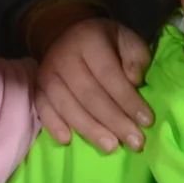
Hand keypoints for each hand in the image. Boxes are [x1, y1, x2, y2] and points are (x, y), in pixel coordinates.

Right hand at [36, 16, 151, 153]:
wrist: (63, 35)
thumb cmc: (103, 42)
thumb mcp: (126, 39)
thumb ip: (135, 58)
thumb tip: (134, 82)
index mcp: (89, 40)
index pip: (109, 74)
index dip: (127, 99)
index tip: (146, 121)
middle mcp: (64, 57)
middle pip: (89, 94)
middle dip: (114, 121)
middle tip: (134, 142)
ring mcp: (47, 73)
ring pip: (66, 105)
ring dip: (90, 129)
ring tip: (111, 147)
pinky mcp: (37, 88)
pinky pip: (42, 109)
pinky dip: (53, 125)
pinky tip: (67, 141)